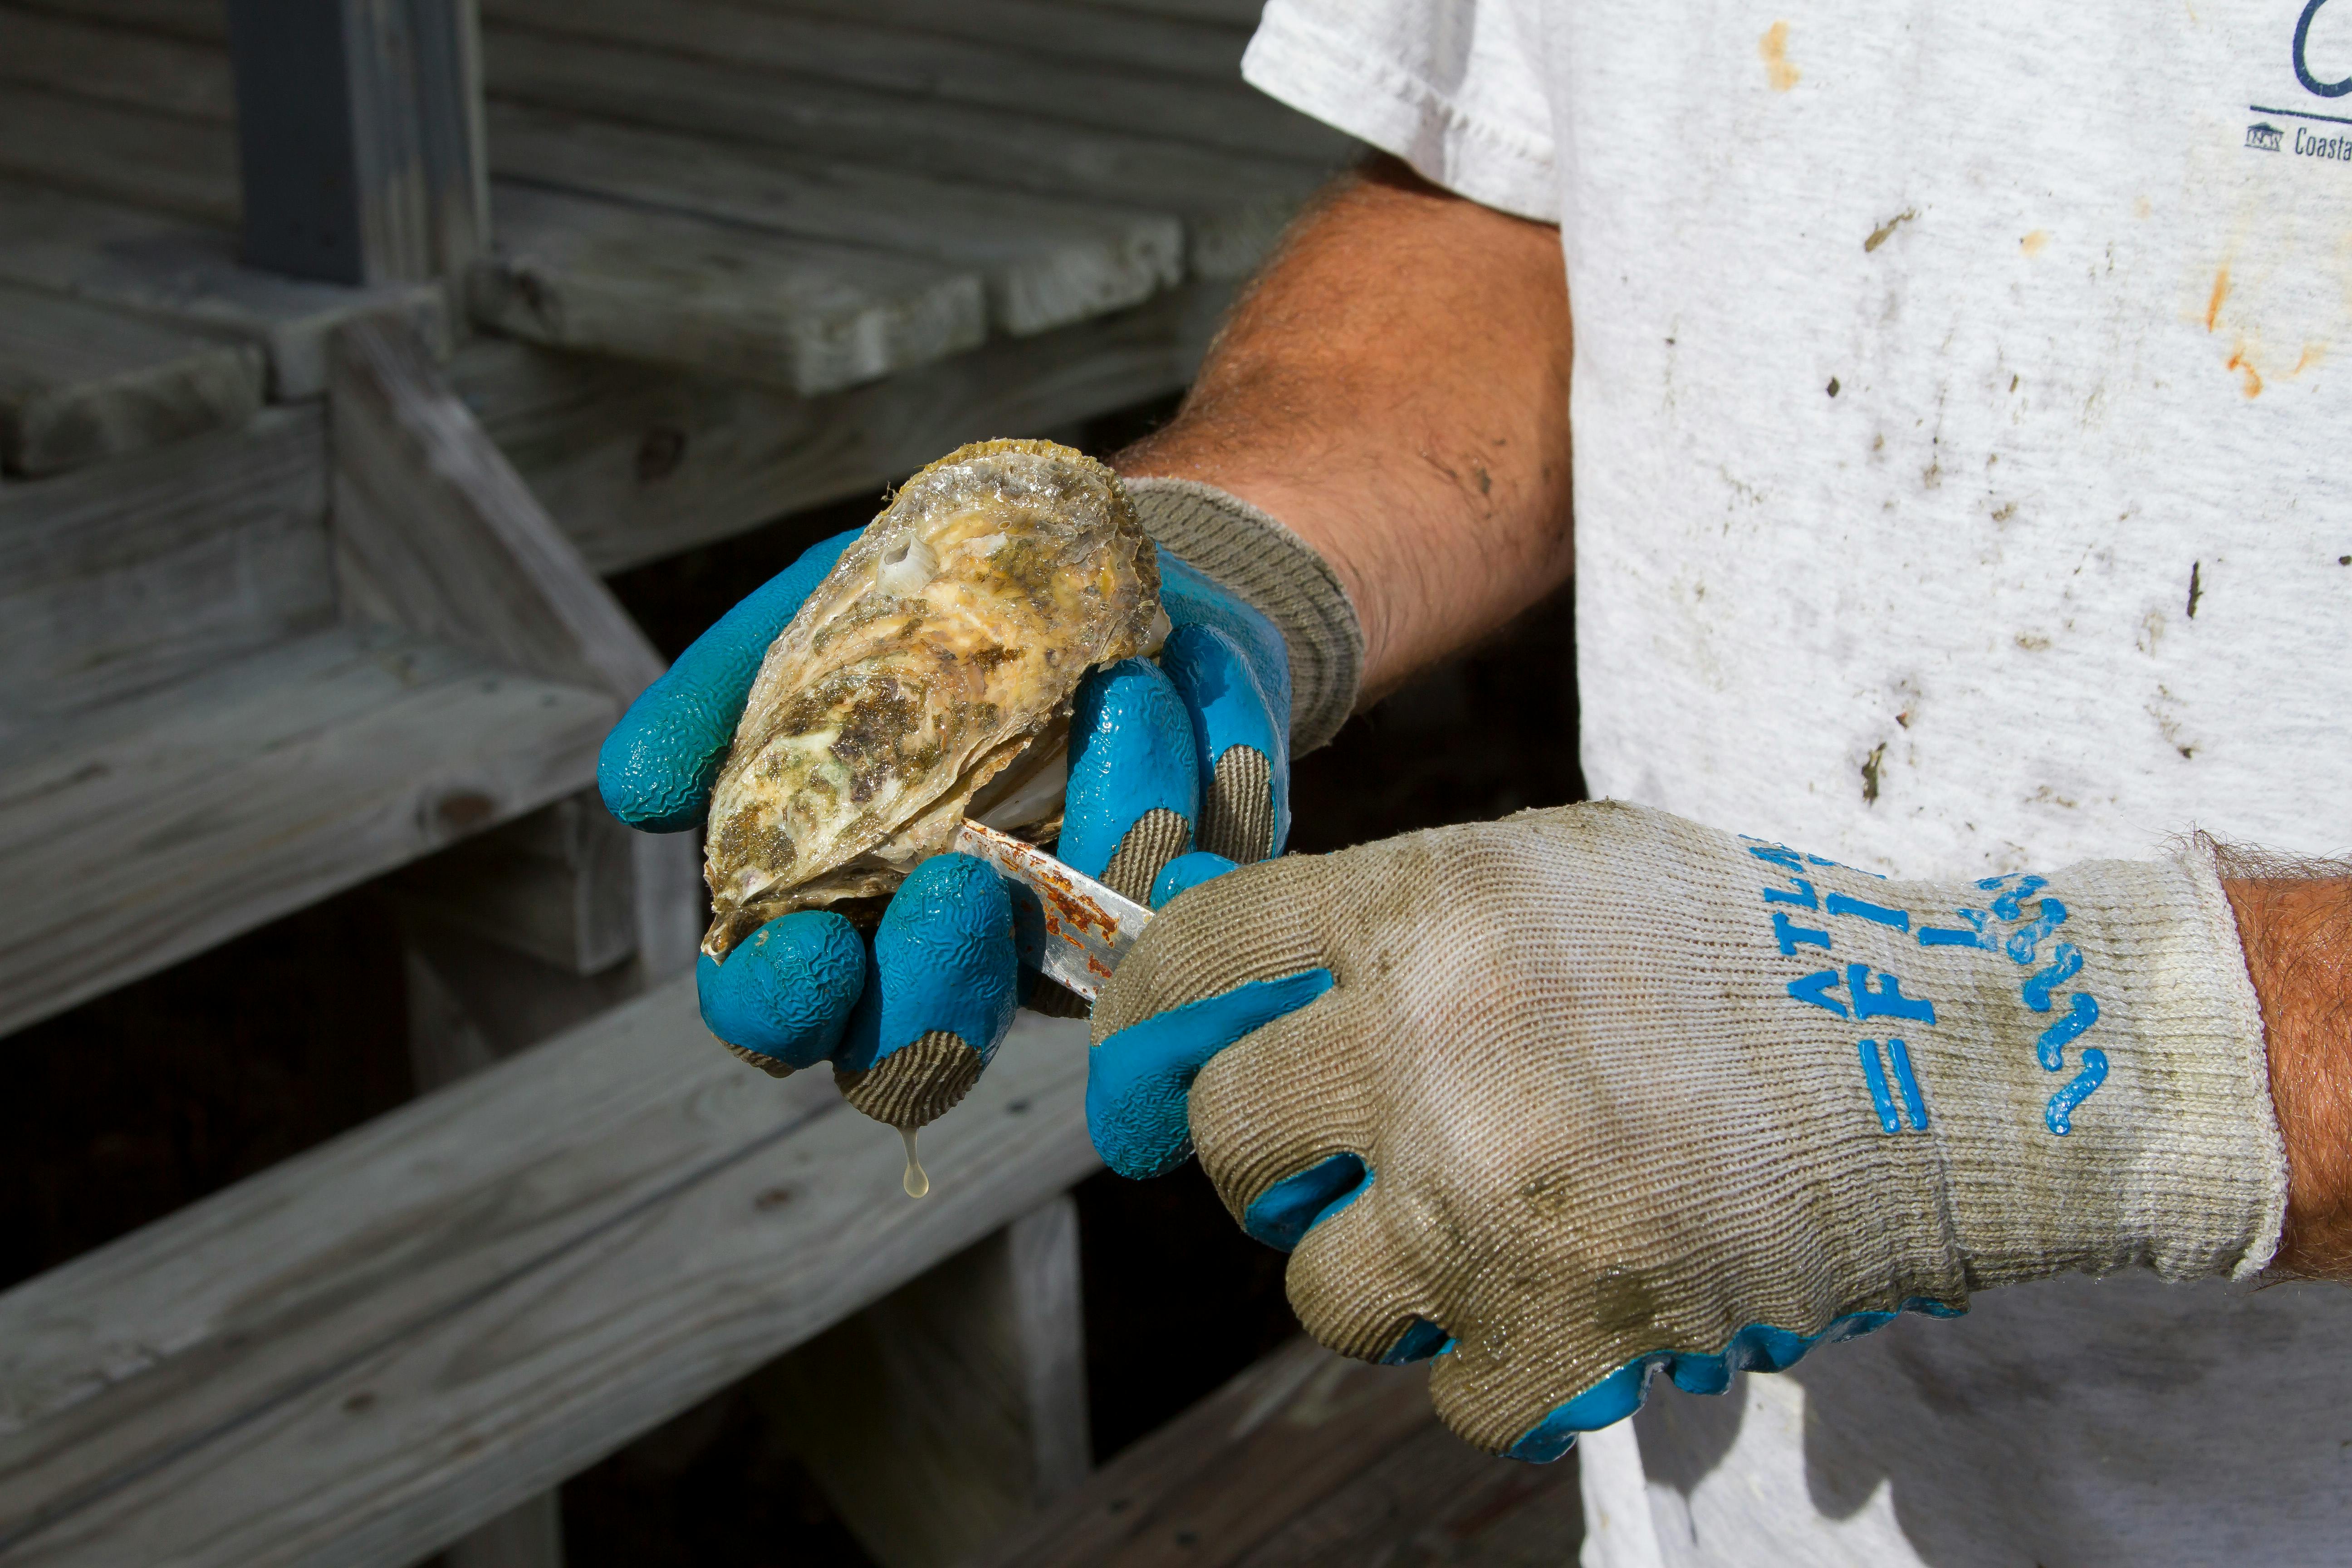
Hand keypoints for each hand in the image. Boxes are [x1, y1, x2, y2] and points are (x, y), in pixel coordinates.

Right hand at [596, 527, 1293, 1125]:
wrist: (1103, 568)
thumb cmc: (923, 615)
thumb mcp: (805, 622)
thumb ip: (719, 702)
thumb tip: (635, 794)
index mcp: (837, 909)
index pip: (783, 1014)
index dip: (781, 1010)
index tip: (800, 952)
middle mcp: (951, 954)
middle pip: (926, 1052)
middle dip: (936, 991)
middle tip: (958, 882)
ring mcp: (1073, 940)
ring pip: (1082, 984)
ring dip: (1100, 847)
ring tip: (1118, 697)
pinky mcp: (1189, 902)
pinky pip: (1205, 901)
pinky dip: (1200, 797)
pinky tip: (1177, 702)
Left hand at [1088, 801, 2283, 1457]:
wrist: (1941, 1068)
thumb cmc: (1746, 954)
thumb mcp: (1559, 870)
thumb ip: (1395, 912)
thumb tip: (1231, 959)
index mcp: (1429, 910)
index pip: (1198, 957)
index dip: (1141, 1026)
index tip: (1141, 1080)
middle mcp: (1430, 1047)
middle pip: (1233, 1139)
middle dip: (1262, 1163)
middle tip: (1331, 1163)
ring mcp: (1486, 1199)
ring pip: (1315, 1286)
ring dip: (1376, 1272)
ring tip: (1476, 1230)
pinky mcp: (1557, 1324)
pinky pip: (1436, 1383)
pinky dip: (1486, 1357)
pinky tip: (1559, 1295)